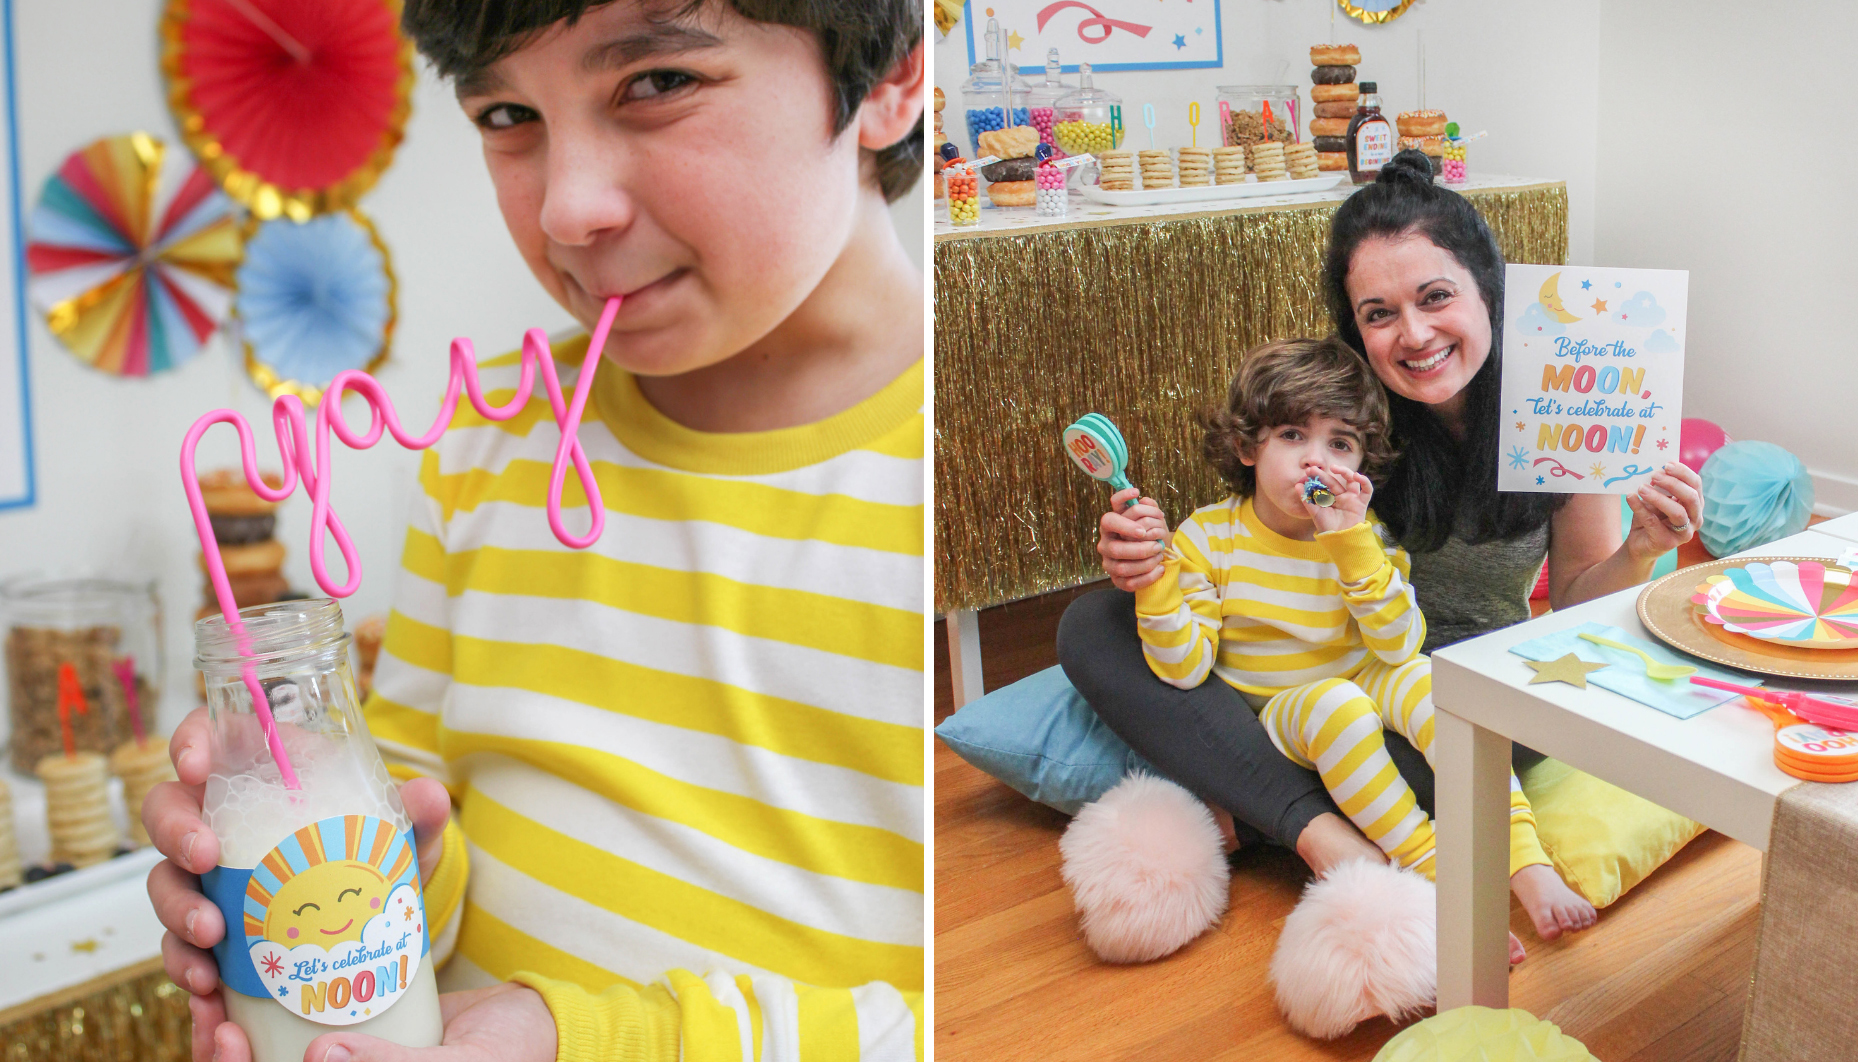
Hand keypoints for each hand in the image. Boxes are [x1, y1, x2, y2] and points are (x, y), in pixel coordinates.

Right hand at [147, 707, 452, 1061]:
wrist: (377, 923)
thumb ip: (415, 815)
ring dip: (178, 908)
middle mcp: (224, 820)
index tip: (196, 767)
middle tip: (205, 858)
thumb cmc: (376, 855)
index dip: (190, 742)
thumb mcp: (401, 836)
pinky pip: (179, 944)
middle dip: (176, 832)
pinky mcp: (210, 929)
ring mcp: (209, 877)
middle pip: (168, 809)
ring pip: (166, 881)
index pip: (209, 737)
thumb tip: (428, 795)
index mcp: (264, 775)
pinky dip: (185, 964)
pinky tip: (207, 985)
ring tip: (210, 936)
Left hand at [197, 983, 556, 1061]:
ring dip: (235, 1023)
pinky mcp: (354, 1029)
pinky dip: (274, 994)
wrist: (543, 1024)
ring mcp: (343, 1061)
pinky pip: (301, 1017)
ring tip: (221, 981)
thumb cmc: (513, 1057)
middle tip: (211, 998)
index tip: (227, 1034)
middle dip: (223, 1048)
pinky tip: (263, 963)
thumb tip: (315, 1057)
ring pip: (266, 1054)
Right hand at [1096, 487, 1169, 591]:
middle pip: (1115, 548)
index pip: (1109, 520)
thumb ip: (1148, 508)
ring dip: (1145, 563)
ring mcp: (1109, 563)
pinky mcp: (1117, 580)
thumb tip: (1145, 500)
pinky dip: (1148, 577)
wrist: (1151, 555)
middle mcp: (1105, 544)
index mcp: (1110, 527)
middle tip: (1157, 544)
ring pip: (1122, 567)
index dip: (1121, 522)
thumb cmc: (1148, 534)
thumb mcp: (1149, 518)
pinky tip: (1160, 569)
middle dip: (1139, 548)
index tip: (1139, 509)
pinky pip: (1129, 583)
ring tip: (1160, 555)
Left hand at [1301, 465, 1371, 534]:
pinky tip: (1357, 476)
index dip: (1317, 478)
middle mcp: (1341, 497)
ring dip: (1345, 472)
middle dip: (1323, 475)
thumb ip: (1307, 500)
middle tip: (1313, 469)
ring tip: (1335, 468)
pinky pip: (1367, 490)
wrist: (1340, 540)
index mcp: (1330, 499)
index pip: (1324, 485)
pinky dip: (1364, 481)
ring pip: (1351, 481)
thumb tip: (1297, 485)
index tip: (1308, 472)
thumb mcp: (1315, 513)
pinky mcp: (1361, 503)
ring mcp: (1352, 499)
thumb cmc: (1327, 527)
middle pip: (1334, 482)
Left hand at [1623, 461, 1701, 559]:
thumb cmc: (1651, 517)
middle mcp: (1695, 519)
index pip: (1696, 485)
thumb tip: (1654, 468)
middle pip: (1691, 498)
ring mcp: (1684, 533)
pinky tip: (1630, 498)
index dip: (1683, 473)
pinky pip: (1654, 523)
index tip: (1667, 464)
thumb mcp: (1656, 499)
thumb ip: (1659, 487)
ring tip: (1641, 488)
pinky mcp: (1667, 543)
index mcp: (1695, 504)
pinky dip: (1640, 509)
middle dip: (1673, 484)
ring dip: (1659, 498)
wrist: (1639, 543)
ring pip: (1678, 513)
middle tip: (1654, 475)